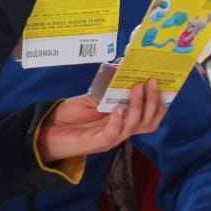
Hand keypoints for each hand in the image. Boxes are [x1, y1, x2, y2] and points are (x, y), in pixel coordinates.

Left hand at [35, 81, 165, 163]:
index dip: (160, 103)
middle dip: (153, 102)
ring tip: (136, 88)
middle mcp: (121, 130)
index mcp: (123, 120)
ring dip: (137, 106)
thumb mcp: (93, 97)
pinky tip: (118, 108)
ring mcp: (111, 138)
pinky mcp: (97, 144)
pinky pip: (113, 134)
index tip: (162, 84)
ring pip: (133, 126)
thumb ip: (108, 88)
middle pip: (147, 122)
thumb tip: (122, 67)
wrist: (48, 129)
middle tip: (151, 82)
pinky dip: (118, 121)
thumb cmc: (70, 115)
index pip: (150, 117)